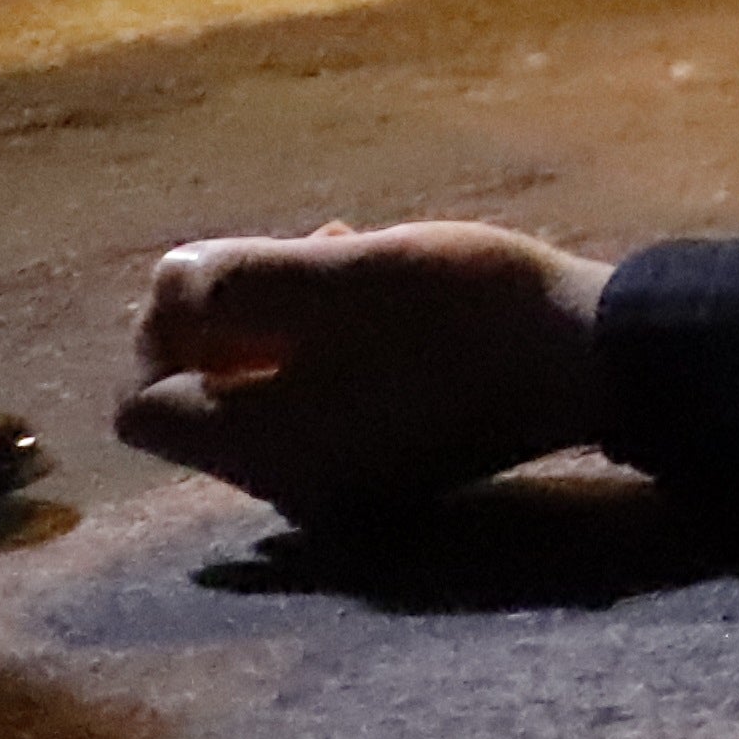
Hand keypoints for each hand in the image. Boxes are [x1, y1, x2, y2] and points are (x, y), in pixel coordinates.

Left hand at [123, 226, 611, 527]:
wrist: (597, 359)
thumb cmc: (471, 311)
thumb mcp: (351, 273)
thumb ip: (243, 279)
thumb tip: (167, 283)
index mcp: (266, 446)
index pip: (142, 407)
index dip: (161, 334)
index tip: (226, 273)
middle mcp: (289, 484)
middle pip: (200, 408)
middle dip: (228, 323)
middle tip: (297, 253)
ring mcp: (343, 484)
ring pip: (262, 405)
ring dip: (280, 332)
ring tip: (346, 259)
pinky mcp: (389, 469)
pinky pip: (317, 416)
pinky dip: (324, 359)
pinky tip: (381, 305)